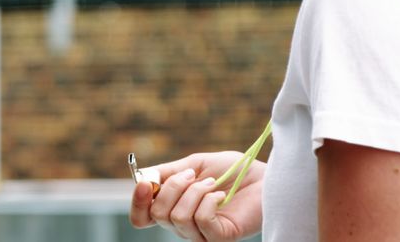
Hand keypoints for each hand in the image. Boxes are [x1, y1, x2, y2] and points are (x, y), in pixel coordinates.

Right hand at [129, 152, 264, 241]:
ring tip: (213, 184)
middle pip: (158, 214)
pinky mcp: (219, 239)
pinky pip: (201, 220)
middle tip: (192, 174)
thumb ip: (167, 173)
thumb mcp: (193, 164)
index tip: (144, 183)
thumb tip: (143, 178)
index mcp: (173, 208)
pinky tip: (221, 196)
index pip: (142, 218)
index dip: (137, 203)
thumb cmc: (230, 171)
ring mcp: (201, 235)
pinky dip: (209, 200)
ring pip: (178, 217)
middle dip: (173, 187)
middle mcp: (183, 226)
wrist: (262, 176)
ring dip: (195, 191)